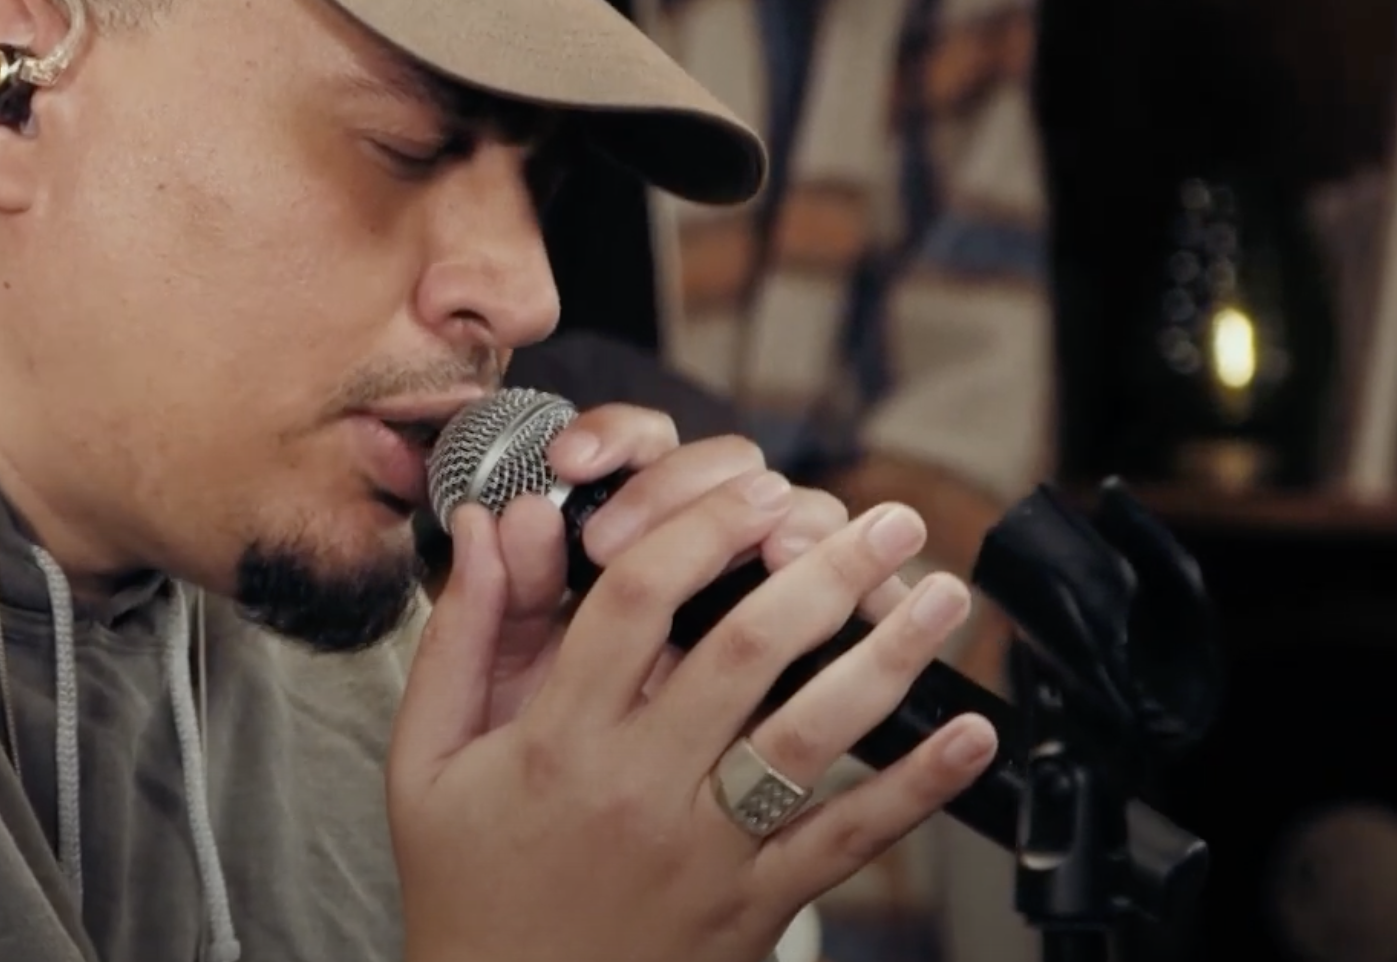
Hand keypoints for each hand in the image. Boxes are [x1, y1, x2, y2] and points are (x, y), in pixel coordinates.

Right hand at [389, 409, 1000, 961]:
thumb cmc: (467, 888)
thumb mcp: (425, 760)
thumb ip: (459, 637)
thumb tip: (491, 527)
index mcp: (557, 739)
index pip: (633, 602)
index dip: (700, 529)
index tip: (752, 489)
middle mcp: (639, 786)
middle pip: (743, 652)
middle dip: (825, 571)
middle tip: (884, 519)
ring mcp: (704, 850)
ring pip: (809, 736)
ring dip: (888, 658)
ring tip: (942, 597)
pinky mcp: (753, 907)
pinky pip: (846, 840)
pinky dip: (917, 788)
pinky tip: (971, 737)